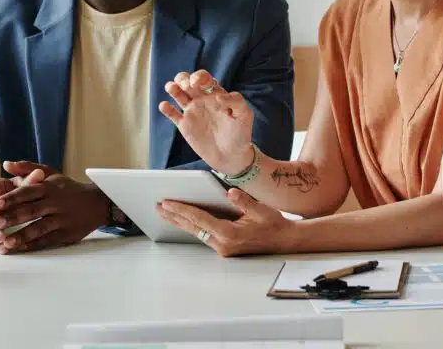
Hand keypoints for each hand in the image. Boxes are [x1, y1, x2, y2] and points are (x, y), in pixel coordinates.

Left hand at [0, 160, 111, 253]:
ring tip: (5, 241)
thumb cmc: (68, 188)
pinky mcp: (66, 234)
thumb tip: (5, 164)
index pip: (28, 191)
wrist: (97, 203)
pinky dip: (33, 244)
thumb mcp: (51, 174)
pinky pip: (47, 240)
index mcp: (49, 187)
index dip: (12, 198)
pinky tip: (20, 247)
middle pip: (31, 211)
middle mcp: (55, 203)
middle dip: (12, 218)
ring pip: (38, 228)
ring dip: (21, 235)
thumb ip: (27, 168)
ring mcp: (61, 219)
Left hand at [156, 187, 295, 257]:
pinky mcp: (224, 248)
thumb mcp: (261, 210)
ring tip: (165, 212)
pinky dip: (192, 225)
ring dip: (180, 221)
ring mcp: (223, 248)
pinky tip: (183, 220)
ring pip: (196, 232)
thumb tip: (230, 193)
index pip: (199, 218)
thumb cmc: (274, 225)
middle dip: (174, 216)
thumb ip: (244, 201)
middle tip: (157, 207)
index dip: (181, 209)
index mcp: (229, 234)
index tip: (166, 203)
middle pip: (192, 227)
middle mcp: (223, 244)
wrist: (285, 242)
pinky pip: (203, 235)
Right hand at [159, 70, 253, 174]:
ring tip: (171, 88)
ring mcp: (192, 112)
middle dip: (184, 79)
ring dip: (173, 88)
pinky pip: (172, 114)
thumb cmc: (240, 134)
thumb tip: (218, 96)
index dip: (200, 77)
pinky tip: (164, 106)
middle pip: (187, 81)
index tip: (199, 83)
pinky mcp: (185, 125)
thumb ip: (235, 101)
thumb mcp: (244, 115)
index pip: (204, 78)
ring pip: (178, 94)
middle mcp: (202, 100)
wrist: (232, 156)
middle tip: (186, 86)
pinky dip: (166, 108)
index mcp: (216, 94)